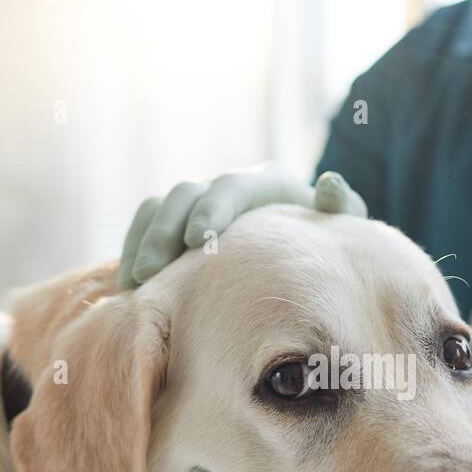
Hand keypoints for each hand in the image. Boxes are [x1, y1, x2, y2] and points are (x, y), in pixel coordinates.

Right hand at [117, 167, 366, 289]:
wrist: (306, 247)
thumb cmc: (327, 244)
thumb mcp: (344, 227)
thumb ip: (343, 207)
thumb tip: (329, 184)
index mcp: (267, 183)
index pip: (233, 187)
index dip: (211, 210)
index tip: (196, 240)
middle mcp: (227, 185)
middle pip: (185, 194)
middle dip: (164, 232)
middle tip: (152, 272)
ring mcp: (199, 201)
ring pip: (159, 207)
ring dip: (141, 242)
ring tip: (134, 284)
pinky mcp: (178, 221)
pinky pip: (145, 225)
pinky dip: (133, 249)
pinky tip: (127, 287)